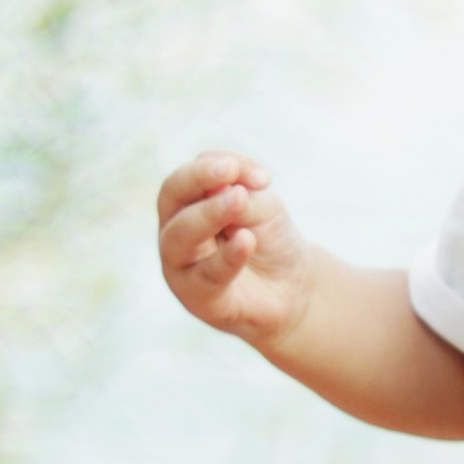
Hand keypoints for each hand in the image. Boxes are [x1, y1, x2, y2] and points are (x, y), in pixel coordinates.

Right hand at [158, 150, 314, 351]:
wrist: (291, 285)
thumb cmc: (267, 236)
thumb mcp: (262, 204)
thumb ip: (243, 191)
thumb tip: (225, 183)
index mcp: (185, 201)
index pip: (187, 175)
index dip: (213, 166)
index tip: (261, 176)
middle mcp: (174, 230)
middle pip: (172, 197)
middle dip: (200, 181)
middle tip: (236, 181)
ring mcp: (180, 265)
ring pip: (180, 236)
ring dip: (209, 214)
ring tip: (239, 200)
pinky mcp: (196, 297)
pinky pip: (207, 275)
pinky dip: (227, 256)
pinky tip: (246, 241)